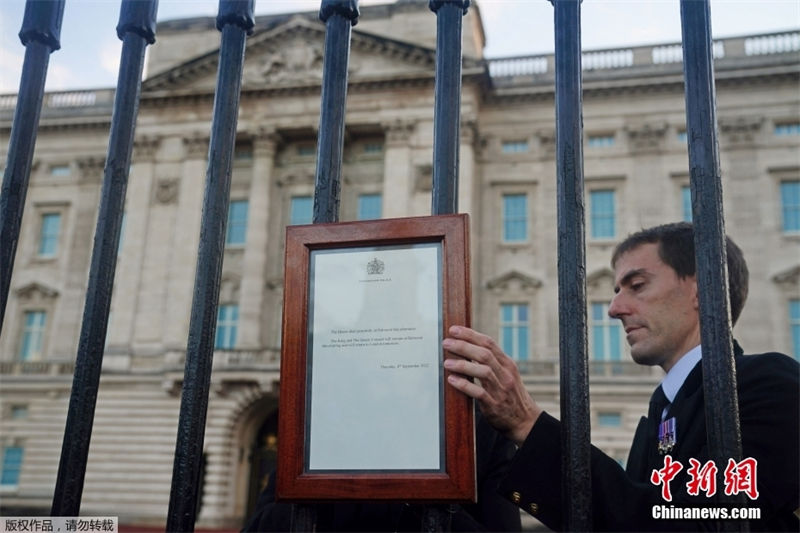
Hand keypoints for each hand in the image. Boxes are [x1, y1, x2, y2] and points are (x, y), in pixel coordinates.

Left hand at [443, 325, 541, 446]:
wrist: (525, 420)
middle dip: (464, 346)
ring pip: (483, 371)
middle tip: (446, 343)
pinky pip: (479, 393)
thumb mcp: (506, 374)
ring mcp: (501, 390)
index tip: (454, 330)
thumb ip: (491, 362)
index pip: (489, 343)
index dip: (470, 335)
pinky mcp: (494, 405)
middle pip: (484, 355)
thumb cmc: (510, 394)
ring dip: (463, 365)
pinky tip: (453, 380)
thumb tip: (467, 347)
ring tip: (446, 362)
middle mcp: (505, 374)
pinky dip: (465, 385)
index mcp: (507, 364)